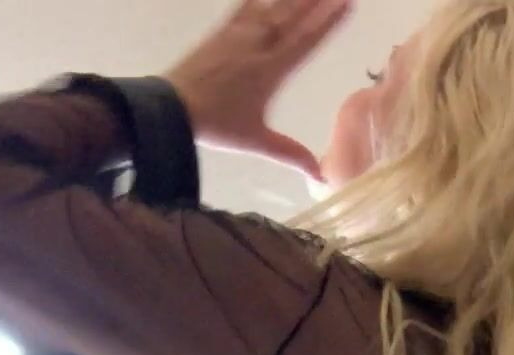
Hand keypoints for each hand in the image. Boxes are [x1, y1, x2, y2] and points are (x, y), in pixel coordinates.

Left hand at [166, 0, 351, 180]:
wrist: (168, 109)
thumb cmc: (215, 125)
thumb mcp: (255, 142)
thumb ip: (290, 154)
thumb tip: (322, 177)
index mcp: (269, 70)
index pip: (305, 41)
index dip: (327, 22)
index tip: (345, 4)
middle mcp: (255, 47)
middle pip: (290, 18)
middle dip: (315, 2)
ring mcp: (234, 37)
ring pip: (268, 9)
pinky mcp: (217, 34)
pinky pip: (241, 9)